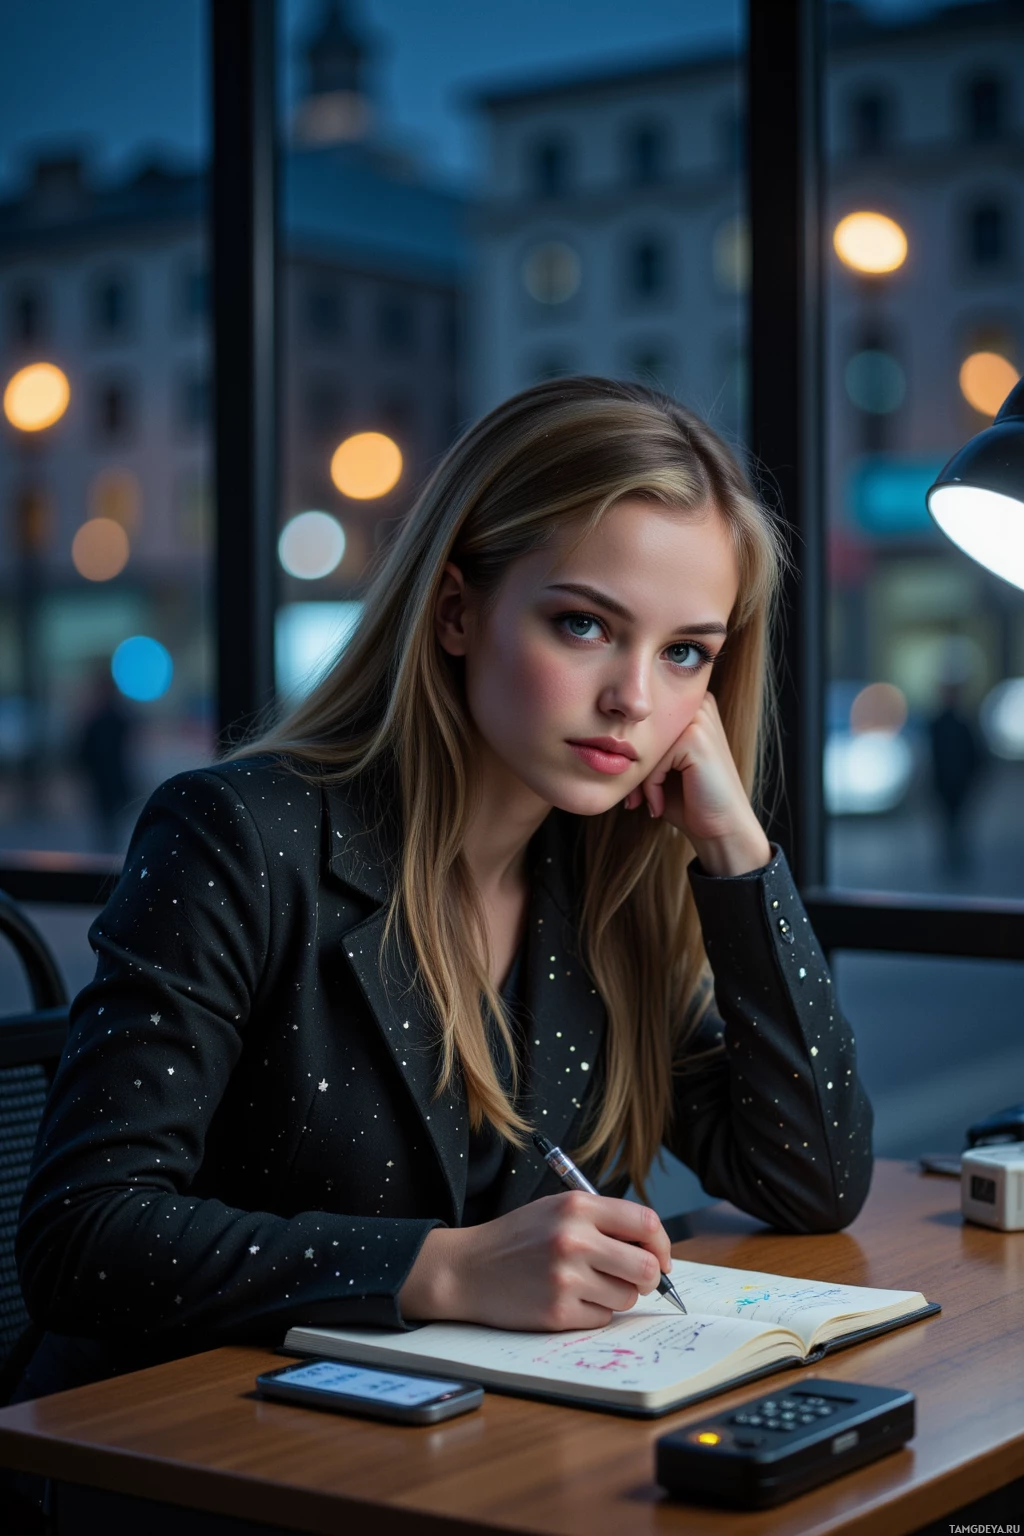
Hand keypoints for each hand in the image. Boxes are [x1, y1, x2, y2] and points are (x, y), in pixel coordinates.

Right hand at [398, 1191, 671, 1329]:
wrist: (467, 1268)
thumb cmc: (517, 1238)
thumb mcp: (557, 1209)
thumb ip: (603, 1221)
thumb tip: (654, 1249)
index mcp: (577, 1206)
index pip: (646, 1223)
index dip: (662, 1244)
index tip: (662, 1258)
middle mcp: (574, 1239)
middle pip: (646, 1267)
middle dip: (649, 1278)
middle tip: (634, 1279)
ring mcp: (566, 1277)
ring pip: (627, 1296)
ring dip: (616, 1295)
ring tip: (587, 1284)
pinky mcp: (558, 1311)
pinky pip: (602, 1318)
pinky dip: (593, 1312)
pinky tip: (568, 1299)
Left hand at [621, 693, 771, 875]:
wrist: (722, 828)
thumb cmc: (689, 800)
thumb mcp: (659, 770)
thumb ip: (639, 749)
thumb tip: (603, 743)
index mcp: (689, 708)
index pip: (641, 725)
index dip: (633, 758)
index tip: (634, 792)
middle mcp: (697, 706)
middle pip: (641, 733)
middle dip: (633, 768)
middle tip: (634, 799)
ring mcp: (698, 719)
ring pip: (645, 746)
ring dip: (641, 779)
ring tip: (648, 802)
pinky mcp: (695, 737)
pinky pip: (654, 760)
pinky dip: (651, 787)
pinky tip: (660, 804)